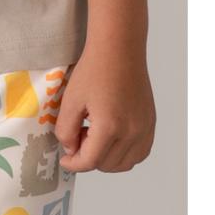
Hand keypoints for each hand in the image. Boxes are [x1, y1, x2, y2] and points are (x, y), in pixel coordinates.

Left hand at [55, 46, 155, 172]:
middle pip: (106, 165)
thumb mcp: (70, 102)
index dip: (73, 164)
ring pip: (125, 164)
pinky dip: (123, 154)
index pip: (90, 162)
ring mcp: (145, 128)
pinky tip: (110, 139)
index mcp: (110, 126)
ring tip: (94, 136)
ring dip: (106, 159)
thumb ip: (66, 131)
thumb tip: (71, 150)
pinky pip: (139, 153)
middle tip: (78, 137)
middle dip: (88, 158)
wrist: (119, 49)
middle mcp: (132, 131)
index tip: (64, 159)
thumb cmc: (93, 70)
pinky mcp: (150, 123)